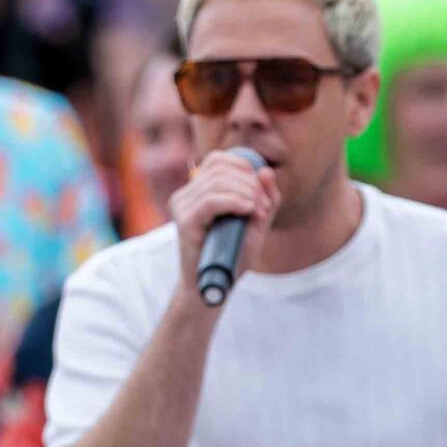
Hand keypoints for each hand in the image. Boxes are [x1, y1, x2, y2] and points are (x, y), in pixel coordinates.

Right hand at [169, 150, 277, 309]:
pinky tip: (248, 210)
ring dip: (247, 194)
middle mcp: (185, 194)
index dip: (244, 168)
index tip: (262, 193)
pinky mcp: (184, 223)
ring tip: (258, 213)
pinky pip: (210, 201)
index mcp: (196, 190)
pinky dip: (233, 201)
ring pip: (218, 182)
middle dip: (250, 184)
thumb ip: (265, 197)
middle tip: (264, 208)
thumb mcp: (256, 222)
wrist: (213, 287)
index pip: (218, 160)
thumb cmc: (233, 255)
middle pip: (221, 168)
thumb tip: (265, 170)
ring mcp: (182, 207)